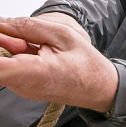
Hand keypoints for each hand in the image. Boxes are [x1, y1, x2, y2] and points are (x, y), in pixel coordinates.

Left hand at [0, 17, 116, 111]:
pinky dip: (15, 57)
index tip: (4, 37)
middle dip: (2, 44)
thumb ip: (25, 26)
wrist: (101, 89)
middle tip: (22, 40)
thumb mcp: (62, 34)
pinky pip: (8, 69)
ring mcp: (21, 89)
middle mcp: (23, 86)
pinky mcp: (21, 88)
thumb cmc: (88, 65)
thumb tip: (0, 24)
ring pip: (1, 65)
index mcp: (35, 73)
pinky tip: (35, 55)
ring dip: (8, 50)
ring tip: (36, 47)